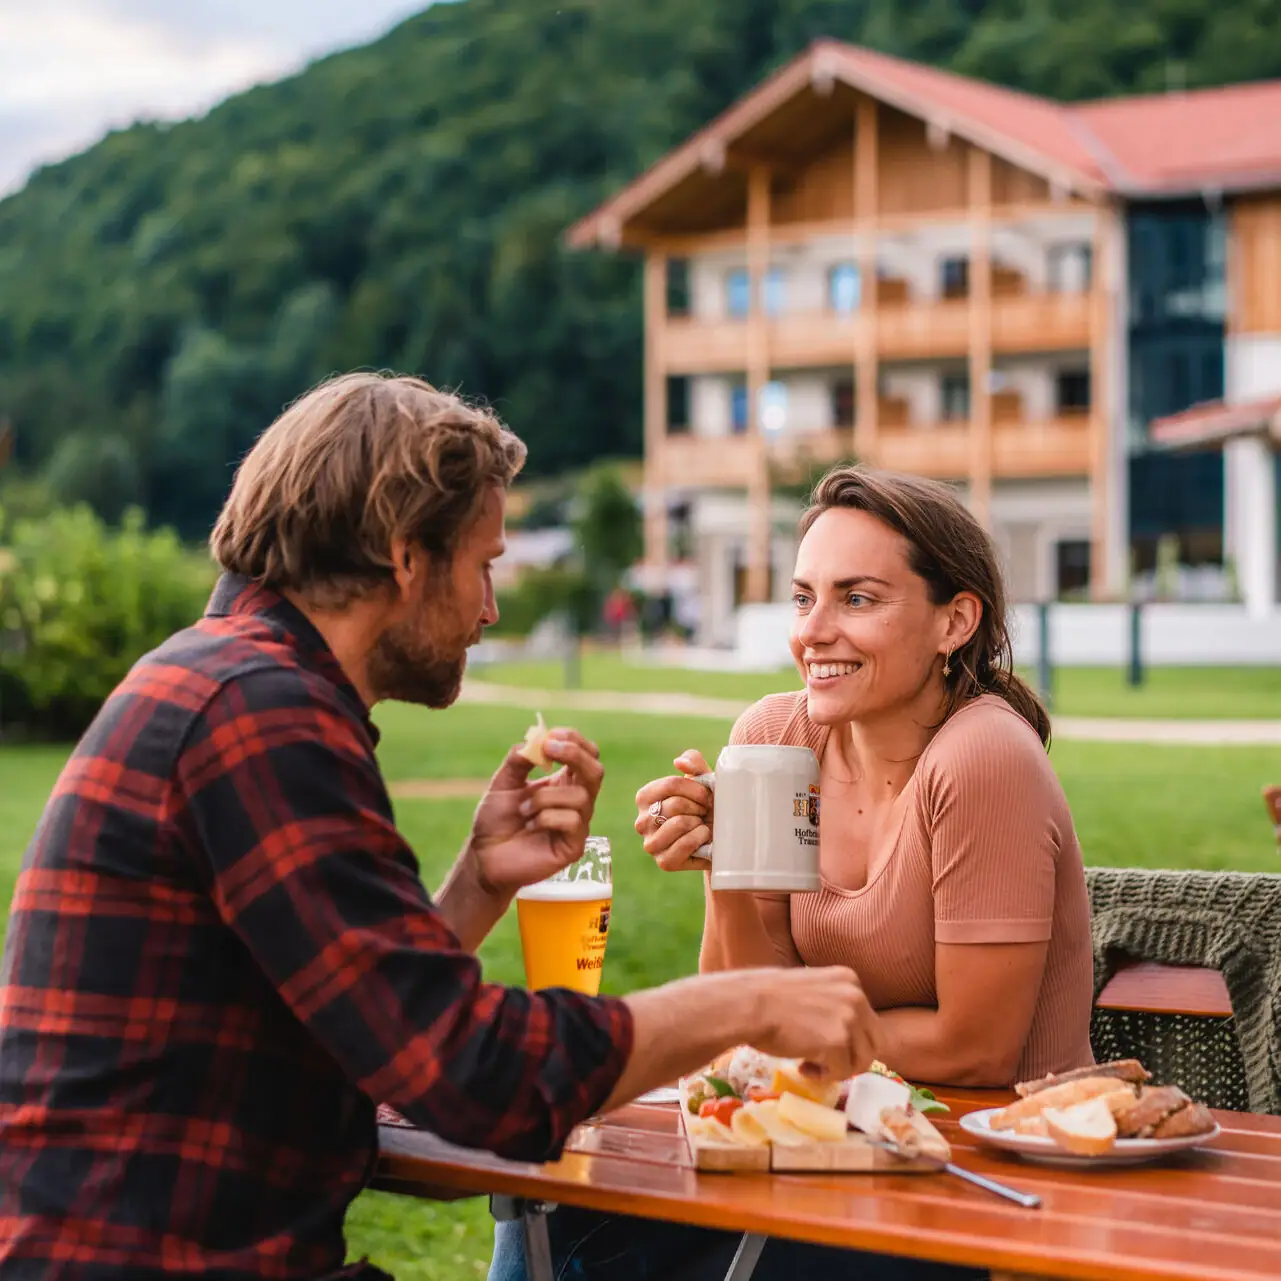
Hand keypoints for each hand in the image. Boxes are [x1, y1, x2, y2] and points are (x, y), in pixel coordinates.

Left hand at [465, 728, 604, 897]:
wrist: (484, 856)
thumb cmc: (496, 820)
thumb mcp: (503, 782)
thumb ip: (519, 760)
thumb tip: (537, 739)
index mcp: (563, 782)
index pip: (586, 755)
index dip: (574, 741)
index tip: (550, 737)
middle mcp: (575, 801)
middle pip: (596, 771)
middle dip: (575, 755)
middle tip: (548, 750)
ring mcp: (577, 824)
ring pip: (579, 796)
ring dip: (545, 797)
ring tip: (523, 810)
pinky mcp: (574, 846)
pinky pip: (573, 821)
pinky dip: (546, 817)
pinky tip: (530, 826)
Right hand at [633, 749, 713, 871]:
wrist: (719, 837)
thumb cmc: (707, 804)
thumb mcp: (702, 779)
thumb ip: (692, 762)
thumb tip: (679, 763)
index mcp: (645, 797)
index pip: (670, 785)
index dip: (696, 789)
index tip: (707, 796)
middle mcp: (641, 821)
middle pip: (676, 804)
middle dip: (699, 807)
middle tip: (705, 813)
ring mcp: (651, 844)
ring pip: (678, 824)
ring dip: (699, 823)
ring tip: (702, 825)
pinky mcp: (664, 862)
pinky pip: (683, 845)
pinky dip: (699, 839)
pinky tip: (703, 839)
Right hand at [748, 966, 881, 1080]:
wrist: (747, 1005)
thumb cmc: (766, 997)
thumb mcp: (811, 989)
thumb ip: (832, 1003)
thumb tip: (845, 1030)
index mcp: (849, 979)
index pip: (867, 1019)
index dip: (849, 1038)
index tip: (824, 1041)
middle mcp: (856, 995)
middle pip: (874, 1041)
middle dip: (852, 1057)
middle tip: (826, 1063)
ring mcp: (849, 1018)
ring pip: (862, 1060)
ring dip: (838, 1068)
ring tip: (810, 1065)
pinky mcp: (838, 1042)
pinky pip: (843, 1072)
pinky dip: (824, 1076)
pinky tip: (803, 1066)